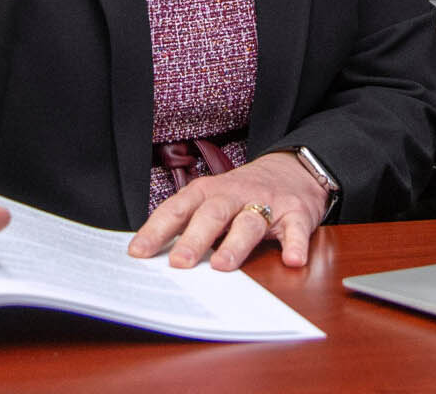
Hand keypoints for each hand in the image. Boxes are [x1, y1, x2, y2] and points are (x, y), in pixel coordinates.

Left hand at [127, 151, 326, 270]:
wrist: (292, 168)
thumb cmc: (241, 193)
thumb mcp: (212, 199)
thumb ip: (189, 223)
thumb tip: (152, 257)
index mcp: (207, 192)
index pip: (177, 209)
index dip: (157, 230)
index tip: (138, 253)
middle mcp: (234, 195)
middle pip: (212, 215)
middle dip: (194, 239)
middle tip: (179, 263)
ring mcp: (266, 203)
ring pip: (249, 223)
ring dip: (235, 245)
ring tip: (223, 267)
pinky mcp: (296, 213)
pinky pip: (296, 229)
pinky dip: (295, 244)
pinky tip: (292, 260)